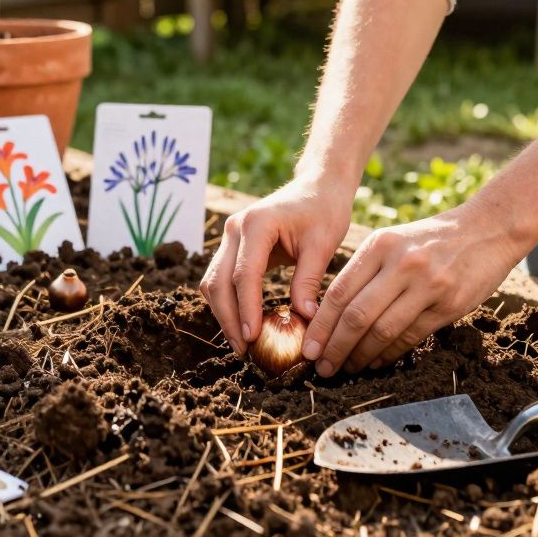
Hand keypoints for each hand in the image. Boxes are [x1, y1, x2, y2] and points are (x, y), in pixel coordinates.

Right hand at [199, 176, 354, 355]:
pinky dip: (227, 302)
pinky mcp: (233, 246)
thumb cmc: (324, 211)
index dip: (245, 309)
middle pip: (218, 281)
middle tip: (243, 350)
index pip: (243, 274)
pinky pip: (220, 278)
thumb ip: (309, 280)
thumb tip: (303, 319)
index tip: (252, 337)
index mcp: (257, 224)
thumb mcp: (323, 244)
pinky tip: (242, 323)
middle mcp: (235, 228)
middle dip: (228, 318)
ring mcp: (230, 236)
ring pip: (213, 282)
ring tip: (241, 343)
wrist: (317, 187)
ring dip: (223, 313)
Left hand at [299, 200, 525, 376]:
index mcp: (379, 246)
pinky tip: (376, 363)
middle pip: (356, 316)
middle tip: (322, 367)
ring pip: (382, 331)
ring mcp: (427, 285)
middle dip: (335, 347)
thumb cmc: (431, 239)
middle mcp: (401, 264)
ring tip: (347, 369)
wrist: (487, 229)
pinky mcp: (449, 304)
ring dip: (360, 356)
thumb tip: (330, 314)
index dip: (320, 325)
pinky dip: (389, 354)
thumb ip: (364, 271)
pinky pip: (410, 337)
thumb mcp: (392, 241)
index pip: (339, 292)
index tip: (308, 348)